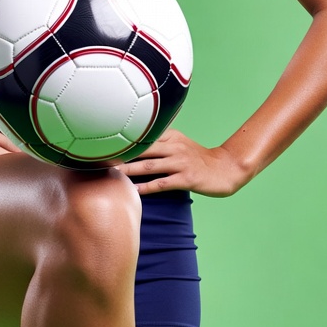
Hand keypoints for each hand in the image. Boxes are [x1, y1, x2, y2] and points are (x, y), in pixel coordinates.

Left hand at [117, 129, 252, 197]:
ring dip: (128, 170)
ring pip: (149, 166)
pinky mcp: (186, 178)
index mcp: (171, 135)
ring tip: (111, 174)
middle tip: (99, 158)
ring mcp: (180, 162)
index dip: (123, 138)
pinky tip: (133, 191)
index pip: (143, 135)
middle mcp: (174, 146)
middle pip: (142, 149)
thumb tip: (136, 140)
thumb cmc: (200, 158)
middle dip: (121, 154)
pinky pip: (161, 183)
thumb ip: (161, 140)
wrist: (227, 168)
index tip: (104, 143)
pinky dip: (146, 187)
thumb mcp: (180, 142)